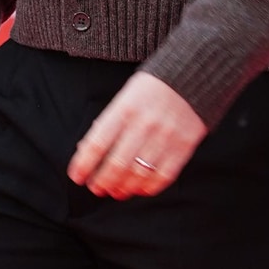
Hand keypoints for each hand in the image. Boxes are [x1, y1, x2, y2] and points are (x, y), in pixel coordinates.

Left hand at [67, 70, 205, 198]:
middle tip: (96, 188)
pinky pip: (163, 176)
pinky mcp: (184, 146)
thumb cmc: (151, 90)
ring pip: (139, 174)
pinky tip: (140, 189)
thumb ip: (108, 123)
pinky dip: (149, 187)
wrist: (192, 76)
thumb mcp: (124, 98)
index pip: (97, 144)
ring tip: (116, 192)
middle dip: (102, 182)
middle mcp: (143, 124)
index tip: (76, 177)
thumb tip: (86, 152)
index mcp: (124, 109)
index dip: (84, 165)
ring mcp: (165, 137)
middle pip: (117, 164)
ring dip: (123, 188)